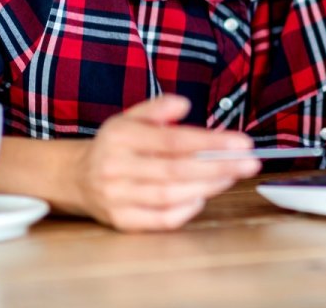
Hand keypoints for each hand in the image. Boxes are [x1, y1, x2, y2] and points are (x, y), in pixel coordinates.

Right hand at [70, 94, 259, 230]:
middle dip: (219, 166)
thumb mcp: (131, 117)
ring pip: (170, 195)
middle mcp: (116, 167)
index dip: (211, 142)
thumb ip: (158, 107)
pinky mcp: (121, 221)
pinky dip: (185, 210)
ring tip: (232, 176)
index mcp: (120, 136)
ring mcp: (117, 197)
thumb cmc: (116, 145)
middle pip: (176, 170)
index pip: (173, 140)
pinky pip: (160, 220)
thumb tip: (184, 104)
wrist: (76, 177)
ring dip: (208, 186)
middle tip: (249, 162)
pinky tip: (203, 196)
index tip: (242, 142)